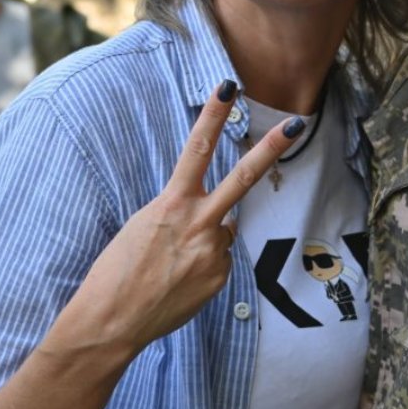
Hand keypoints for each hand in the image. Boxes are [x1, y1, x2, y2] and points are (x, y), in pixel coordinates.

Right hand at [62, 79, 302, 354]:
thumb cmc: (116, 270)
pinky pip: (217, 260)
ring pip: (222, 231)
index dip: (213, 116)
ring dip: (204, 239)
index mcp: (172, 204)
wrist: (112, 321)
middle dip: (270, 149)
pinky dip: (202, 266)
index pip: (196, 149)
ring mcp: (213, 253)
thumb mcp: (144, 226)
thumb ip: (183, 213)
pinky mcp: (219, 278)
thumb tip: (218, 221)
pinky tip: (177, 281)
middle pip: (242, 179)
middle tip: (296, 124)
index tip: (228, 87)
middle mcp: (199, 224)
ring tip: (171, 264)